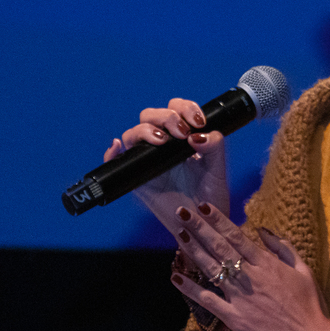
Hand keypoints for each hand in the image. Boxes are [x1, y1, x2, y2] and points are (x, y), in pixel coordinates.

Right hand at [103, 99, 229, 237]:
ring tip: (162, 142)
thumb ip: (215, 146)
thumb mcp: (218, 168)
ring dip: (145, 131)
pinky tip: (117, 147)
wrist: (202, 222)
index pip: (175, 110)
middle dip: (165, 117)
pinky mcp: (136, 178)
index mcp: (182, 138)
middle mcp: (162, 145)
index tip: (198, 122)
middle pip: (150, 116)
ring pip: (132, 134)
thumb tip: (198, 135)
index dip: (184, 108)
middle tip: (181, 133)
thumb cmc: (210, 196)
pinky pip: (115, 162)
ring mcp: (147, 160)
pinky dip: (111, 153)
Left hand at [168, 203, 329, 330]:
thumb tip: (262, 230)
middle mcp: (250, 276)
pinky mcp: (233, 317)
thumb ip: (283, 247)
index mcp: (266, 263)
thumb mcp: (302, 270)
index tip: (203, 206)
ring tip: (179, 234)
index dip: (218, 220)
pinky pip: (207, 300)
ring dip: (193, 250)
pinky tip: (175, 276)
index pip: (236, 236)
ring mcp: (239, 297)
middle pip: (219, 247)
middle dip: (199, 228)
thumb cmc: (309, 304)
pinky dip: (190, 288)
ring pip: (210, 268)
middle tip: (182, 212)